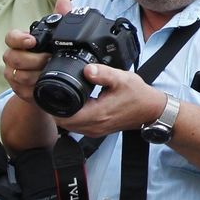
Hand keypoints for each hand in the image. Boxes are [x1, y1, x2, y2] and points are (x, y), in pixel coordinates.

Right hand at [2, 0, 68, 102]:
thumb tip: (63, 2)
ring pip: (19, 75)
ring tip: (50, 72)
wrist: (50, 82)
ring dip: (36, 74)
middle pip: (14, 58)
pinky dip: (35, 88)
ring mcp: (13, 75)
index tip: (32, 41)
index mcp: (20, 43)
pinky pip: (23, 91)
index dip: (19, 39)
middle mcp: (13, 57)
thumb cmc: (50, 55)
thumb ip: (60, 18)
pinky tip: (46, 85)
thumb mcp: (57, 37)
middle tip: (50, 59)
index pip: (11, 38)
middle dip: (34, 60)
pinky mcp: (18, 91)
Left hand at [51, 63, 166, 138]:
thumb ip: (103, 73)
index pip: (64, 116)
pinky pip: (76, 127)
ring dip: (61, 114)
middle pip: (62, 122)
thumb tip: (87, 69)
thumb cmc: (138, 96)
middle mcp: (94, 126)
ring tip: (59, 96)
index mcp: (97, 114)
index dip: (52, 105)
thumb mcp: (122, 78)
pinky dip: (70, 117)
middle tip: (50, 91)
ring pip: (68, 126)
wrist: (150, 110)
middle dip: (53, 108)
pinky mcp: (97, 130)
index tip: (48, 91)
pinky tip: (72, 105)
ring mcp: (95, 131)